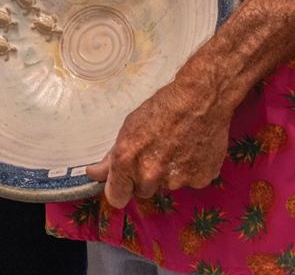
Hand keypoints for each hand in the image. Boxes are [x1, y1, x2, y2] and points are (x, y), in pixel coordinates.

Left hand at [87, 61, 233, 207]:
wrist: (201, 98)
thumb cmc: (163, 106)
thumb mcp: (130, 125)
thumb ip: (111, 155)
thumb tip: (93, 173)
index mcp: (127, 160)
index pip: (116, 197)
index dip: (119, 189)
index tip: (124, 181)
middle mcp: (150, 175)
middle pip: (143, 190)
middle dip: (146, 176)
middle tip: (156, 151)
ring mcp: (177, 181)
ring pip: (168, 185)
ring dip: (170, 173)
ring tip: (178, 145)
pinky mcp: (200, 180)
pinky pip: (191, 181)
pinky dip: (191, 169)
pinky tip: (193, 148)